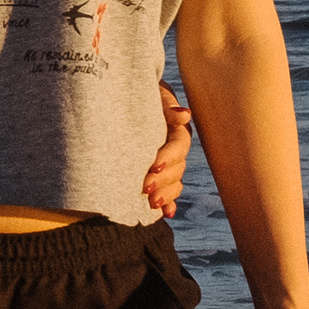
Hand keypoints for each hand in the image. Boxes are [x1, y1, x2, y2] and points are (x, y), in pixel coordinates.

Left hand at [144, 83, 192, 218]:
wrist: (123, 100)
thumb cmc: (139, 94)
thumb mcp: (153, 95)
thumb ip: (166, 105)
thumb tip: (184, 115)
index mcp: (175, 130)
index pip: (178, 146)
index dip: (168, 158)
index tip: (153, 166)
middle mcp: (174, 150)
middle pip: (177, 169)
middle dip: (163, 181)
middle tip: (145, 188)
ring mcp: (167, 164)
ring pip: (174, 182)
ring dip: (166, 195)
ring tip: (152, 204)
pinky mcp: (158, 175)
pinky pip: (169, 192)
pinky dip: (169, 204)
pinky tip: (166, 214)